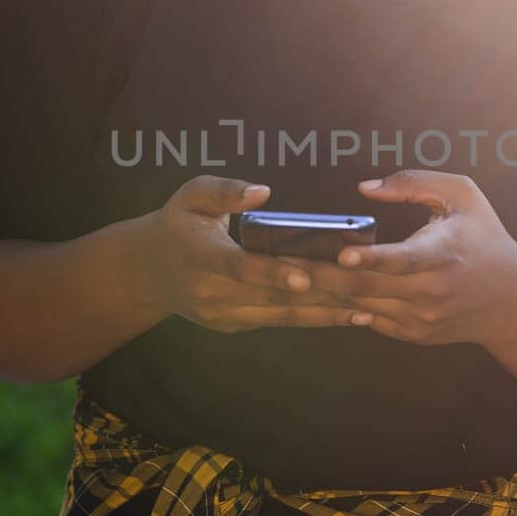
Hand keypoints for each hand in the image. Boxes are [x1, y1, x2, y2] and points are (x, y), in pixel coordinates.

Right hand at [129, 175, 366, 333]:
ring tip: (368, 310)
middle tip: (363, 291)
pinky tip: (349, 315)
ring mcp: (225, 315)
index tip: (306, 278)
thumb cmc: (179, 223)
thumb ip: (225, 191)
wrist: (148, 271)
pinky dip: (315, 318)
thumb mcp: (192, 195)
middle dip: (320, 295)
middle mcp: (213, 293)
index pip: (241, 268)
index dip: (274, 274)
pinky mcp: (237, 324)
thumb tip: (262, 190)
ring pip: (282, 316)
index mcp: (202, 257)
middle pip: (272, 297)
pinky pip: (280, 322)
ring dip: (327, 314)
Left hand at [283, 170, 516, 345]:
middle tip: (281, 265)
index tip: (343, 255)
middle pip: (367, 287)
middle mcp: (431, 291)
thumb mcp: (463, 196)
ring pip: (362, 306)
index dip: (371, 258)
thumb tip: (364, 188)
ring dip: (324, 292)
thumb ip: (415, 182)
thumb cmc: (485, 238)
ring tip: (286, 277)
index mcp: (443, 254)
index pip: (403, 259)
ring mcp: (422, 318)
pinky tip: (315, 293)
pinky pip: (370, 320)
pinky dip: (344, 306)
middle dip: (321, 276)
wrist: (514, 302)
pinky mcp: (415, 334)